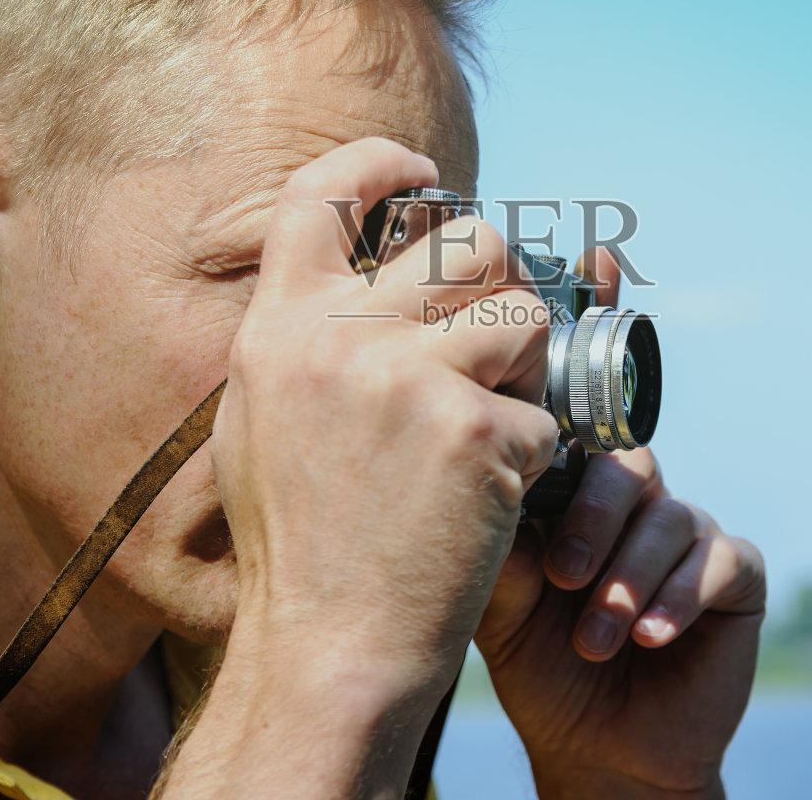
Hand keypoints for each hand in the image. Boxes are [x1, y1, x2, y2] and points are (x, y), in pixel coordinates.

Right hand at [186, 138, 560, 791]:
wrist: (327, 651)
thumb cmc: (305, 544)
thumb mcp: (266, 421)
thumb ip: (309, 339)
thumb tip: (370, 272)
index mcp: (277, 327)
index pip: (319, 191)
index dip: (379, 161)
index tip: (427, 170)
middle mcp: (334, 335)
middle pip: (465, 242)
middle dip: (502, 285)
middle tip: (500, 344)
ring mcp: (404, 378)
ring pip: (524, 315)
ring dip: (531, 370)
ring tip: (496, 431)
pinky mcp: (473, 430)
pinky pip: (545, 411)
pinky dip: (537, 456)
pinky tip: (495, 499)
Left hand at [474, 249, 766, 799]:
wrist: (588, 741)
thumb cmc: (531, 649)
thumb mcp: (489, 576)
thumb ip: (480, 501)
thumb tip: (459, 431)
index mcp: (574, 473)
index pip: (585, 394)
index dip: (599, 321)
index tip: (599, 259)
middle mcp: (635, 484)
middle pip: (624, 453)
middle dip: (593, 510)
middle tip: (561, 572)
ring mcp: (688, 523)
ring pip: (664, 510)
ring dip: (622, 574)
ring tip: (589, 629)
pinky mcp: (736, 574)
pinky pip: (714, 559)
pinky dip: (670, 599)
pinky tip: (642, 638)